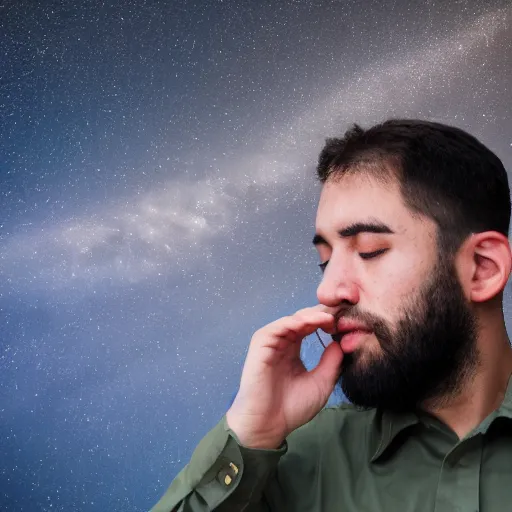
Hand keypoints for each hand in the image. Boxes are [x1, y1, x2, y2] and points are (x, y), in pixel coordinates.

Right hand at [226, 305, 342, 448]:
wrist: (268, 425)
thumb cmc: (292, 408)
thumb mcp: (321, 382)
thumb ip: (331, 362)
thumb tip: (341, 342)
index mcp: (292, 349)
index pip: (310, 326)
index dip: (328, 321)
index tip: (348, 322)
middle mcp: (282, 342)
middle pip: (303, 318)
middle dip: (323, 314)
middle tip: (343, 312)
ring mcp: (271, 341)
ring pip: (293, 319)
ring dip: (312, 316)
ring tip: (331, 318)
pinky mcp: (261, 344)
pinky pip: (280, 326)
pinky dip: (296, 321)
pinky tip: (314, 322)